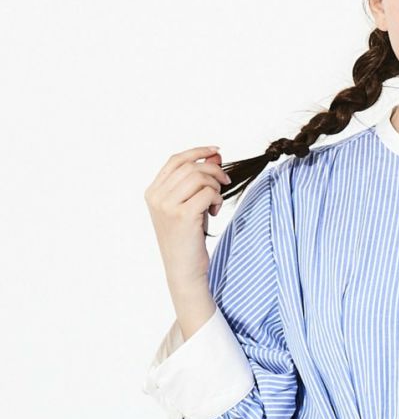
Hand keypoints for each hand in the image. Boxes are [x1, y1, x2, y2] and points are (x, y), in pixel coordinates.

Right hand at [144, 146, 231, 290]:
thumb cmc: (188, 236)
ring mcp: (167, 206)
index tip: (216, 150)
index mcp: (153, 192)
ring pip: (200, 177)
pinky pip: (208, 192)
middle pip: (191, 166)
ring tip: (216, 202)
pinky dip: (218, 199)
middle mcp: (156, 197)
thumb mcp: (191, 203)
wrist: (183, 268)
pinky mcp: (182, 215)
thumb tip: (215, 155)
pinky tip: (214, 212)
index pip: (175, 160)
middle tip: (225, 183)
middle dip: (214, 171)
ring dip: (216, 186)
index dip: (197, 152)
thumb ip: (199, 179)